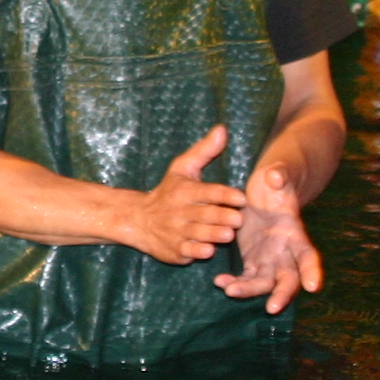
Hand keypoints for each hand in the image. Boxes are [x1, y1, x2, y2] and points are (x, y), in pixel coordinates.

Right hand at [123, 126, 247, 264]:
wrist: (138, 219)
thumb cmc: (168, 192)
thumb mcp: (182, 168)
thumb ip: (205, 150)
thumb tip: (223, 129)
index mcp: (185, 190)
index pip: (208, 192)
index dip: (224, 195)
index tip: (241, 199)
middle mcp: (180, 211)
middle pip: (205, 214)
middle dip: (222, 217)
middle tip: (238, 219)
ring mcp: (176, 231)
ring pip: (198, 234)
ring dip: (213, 234)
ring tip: (228, 234)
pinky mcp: (174, 249)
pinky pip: (187, 251)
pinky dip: (197, 251)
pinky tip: (208, 250)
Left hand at [213, 162, 324, 311]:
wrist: (266, 189)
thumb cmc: (276, 181)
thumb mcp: (278, 174)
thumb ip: (279, 175)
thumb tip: (275, 176)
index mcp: (296, 233)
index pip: (309, 256)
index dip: (312, 271)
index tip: (313, 287)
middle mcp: (286, 252)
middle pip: (289, 278)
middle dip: (282, 294)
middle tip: (272, 308)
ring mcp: (270, 259)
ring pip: (264, 282)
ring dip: (250, 290)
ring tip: (229, 290)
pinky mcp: (253, 260)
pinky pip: (246, 278)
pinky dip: (235, 283)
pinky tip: (219, 283)